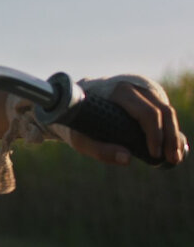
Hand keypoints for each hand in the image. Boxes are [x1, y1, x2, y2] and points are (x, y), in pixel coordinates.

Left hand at [69, 79, 186, 165]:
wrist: (72, 105)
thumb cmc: (77, 122)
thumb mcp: (81, 139)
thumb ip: (100, 150)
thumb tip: (127, 159)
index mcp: (117, 92)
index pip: (147, 112)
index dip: (155, 134)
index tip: (154, 155)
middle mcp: (133, 87)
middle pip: (162, 110)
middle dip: (170, 137)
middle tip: (172, 159)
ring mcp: (141, 89)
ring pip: (167, 110)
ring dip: (174, 134)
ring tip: (174, 157)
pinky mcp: (145, 96)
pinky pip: (164, 112)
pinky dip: (170, 129)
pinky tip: (172, 147)